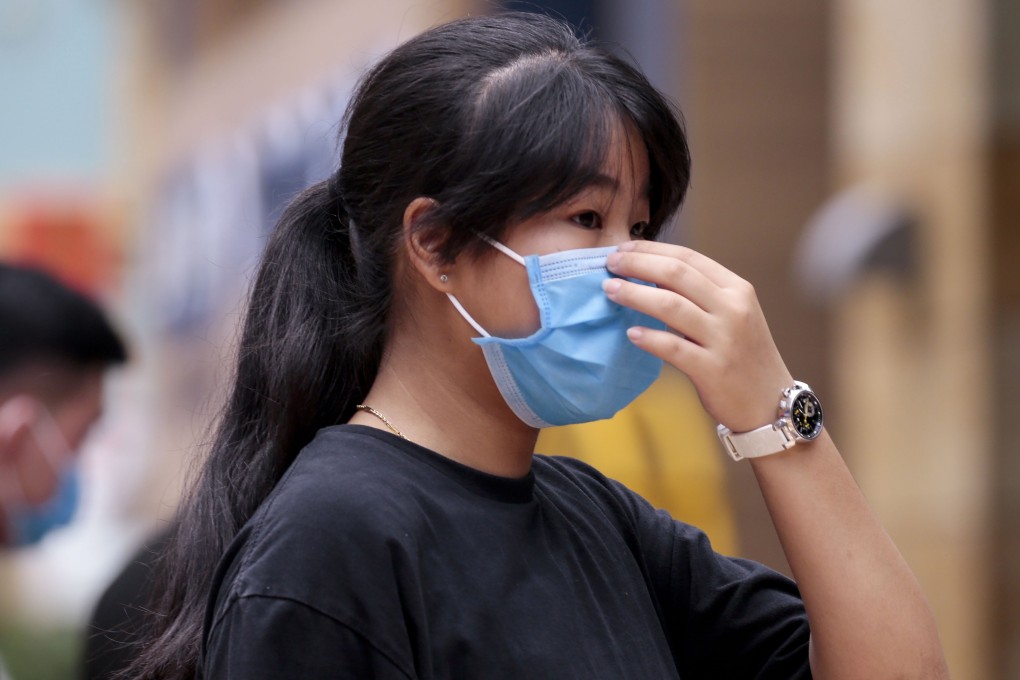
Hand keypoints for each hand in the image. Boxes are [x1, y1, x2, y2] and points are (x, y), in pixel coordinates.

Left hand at [604, 240, 792, 432]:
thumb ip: (700, 294)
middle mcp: (733, 309)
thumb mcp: (732, 315)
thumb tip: (651, 274)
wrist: (770, 403)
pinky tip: (630, 334)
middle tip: (610, 264)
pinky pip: (673, 348)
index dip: (651, 250)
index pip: (689, 258)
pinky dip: (649, 338)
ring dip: (635, 295)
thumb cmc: (743, 355)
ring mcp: (724, 339)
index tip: (623, 248)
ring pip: (671, 306)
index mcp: (737, 289)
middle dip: (638, 264)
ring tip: (610, 291)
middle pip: (676, 274)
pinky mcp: (713, 369)